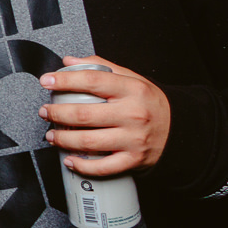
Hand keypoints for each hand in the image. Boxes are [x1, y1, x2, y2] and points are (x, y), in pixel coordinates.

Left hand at [38, 54, 171, 174]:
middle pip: (84, 114)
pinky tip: (70, 159)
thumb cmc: (151, 103)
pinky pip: (103, 166)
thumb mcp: (132, 79)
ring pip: (88, 141)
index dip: (64, 80)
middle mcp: (133, 114)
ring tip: (52, 134)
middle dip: (57, 113)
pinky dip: (82, 165)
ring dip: (63, 139)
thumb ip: (101, 68)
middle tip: (45, 112)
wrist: (181, 129)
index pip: (91, 81)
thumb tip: (70, 61)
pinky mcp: (134, 160)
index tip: (47, 80)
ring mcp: (133, 139)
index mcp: (132, 90)